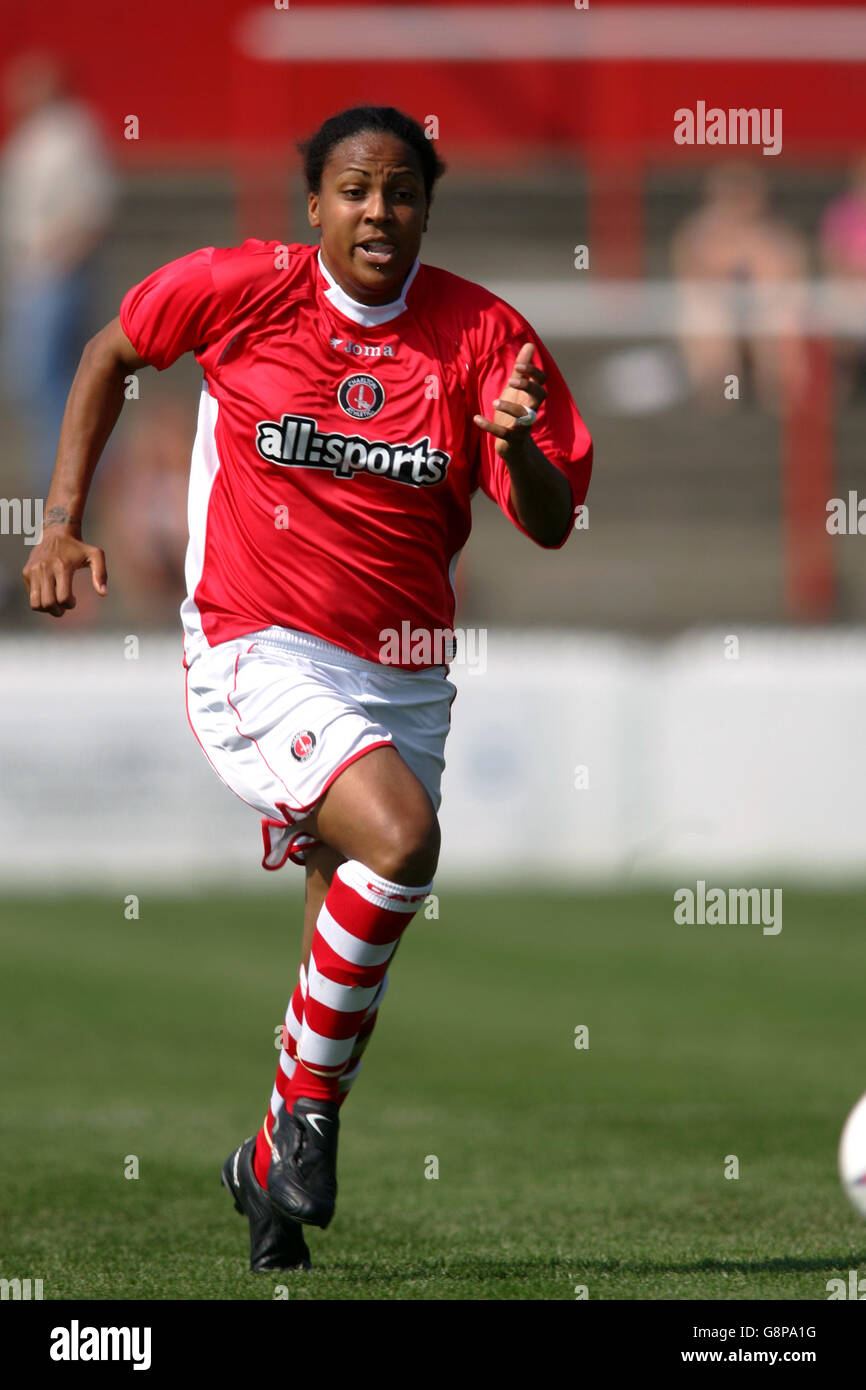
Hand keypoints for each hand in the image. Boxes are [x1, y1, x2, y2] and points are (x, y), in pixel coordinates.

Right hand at [22, 527, 106, 616]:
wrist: (55, 532)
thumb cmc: (78, 547)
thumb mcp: (95, 555)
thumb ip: (101, 574)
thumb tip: (103, 594)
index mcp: (62, 567)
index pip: (63, 598)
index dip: (70, 605)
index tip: (74, 600)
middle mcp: (45, 569)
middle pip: (48, 603)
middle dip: (58, 611)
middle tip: (64, 607)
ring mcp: (33, 571)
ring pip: (35, 603)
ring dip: (46, 610)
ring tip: (55, 604)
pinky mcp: (26, 572)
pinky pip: (31, 596)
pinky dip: (40, 601)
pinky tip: (49, 594)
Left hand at [473, 341, 546, 461]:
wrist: (514, 445)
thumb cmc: (515, 412)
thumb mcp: (516, 389)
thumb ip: (521, 369)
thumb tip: (530, 344)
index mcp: (532, 396)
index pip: (541, 380)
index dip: (533, 372)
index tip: (519, 366)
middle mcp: (531, 409)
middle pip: (540, 395)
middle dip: (527, 386)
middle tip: (511, 380)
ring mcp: (523, 425)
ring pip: (523, 416)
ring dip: (509, 407)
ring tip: (494, 402)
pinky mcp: (512, 439)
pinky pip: (503, 433)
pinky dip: (489, 426)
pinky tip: (476, 418)